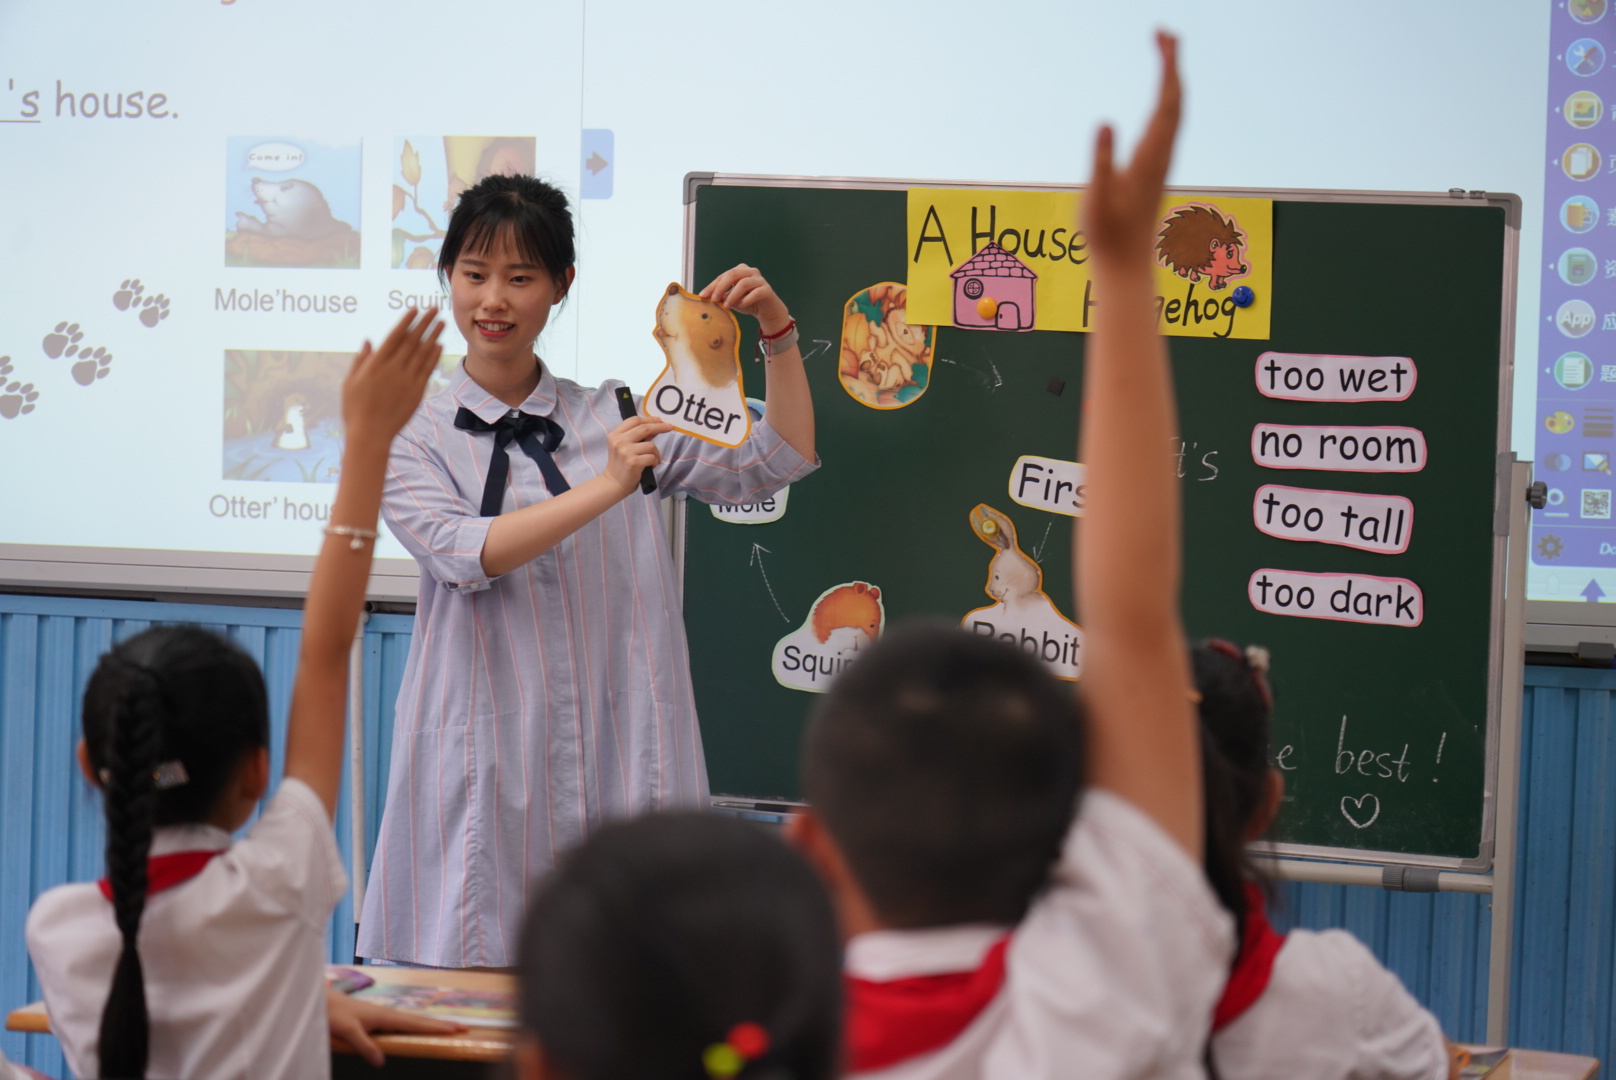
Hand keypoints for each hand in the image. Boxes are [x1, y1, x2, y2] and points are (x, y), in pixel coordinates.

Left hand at [326, 987, 466, 1068]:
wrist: (322, 1001)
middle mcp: (389, 1014)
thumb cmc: (334, 1014)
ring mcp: (384, 1015)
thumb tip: (381, 1063)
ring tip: (448, 1028)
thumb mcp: (347, 1031)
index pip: (416, 1024)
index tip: (456, 1029)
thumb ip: (364, 1045)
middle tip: (463, 1027)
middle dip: (442, 1024)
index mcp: (386, 1016)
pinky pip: (405, 1023)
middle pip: (421, 1020)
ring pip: (414, 1020)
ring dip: (432, 1024)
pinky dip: (418, 1025)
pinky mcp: (379, 1018)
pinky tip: (418, 1028)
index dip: (436, 1028)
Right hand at [343, 308, 444, 446]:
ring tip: (441, 322)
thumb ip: (361, 360)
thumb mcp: (350, 382)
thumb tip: (368, 341)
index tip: (414, 309)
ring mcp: (406, 380)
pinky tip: (439, 345)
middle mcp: (393, 369)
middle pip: (412, 341)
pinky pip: (427, 370)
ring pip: (423, 353)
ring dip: (433, 335)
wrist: (370, 434)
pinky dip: (434, 356)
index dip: (406, 321)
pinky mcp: (416, 392)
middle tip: (434, 308)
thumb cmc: (355, 409)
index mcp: (376, 364)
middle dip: (424, 323)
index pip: (394, 336)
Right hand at [603, 415, 671, 495]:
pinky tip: (650, 466)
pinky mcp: (633, 462)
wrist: (613, 483)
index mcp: (615, 435)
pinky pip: (652, 457)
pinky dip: (655, 461)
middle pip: (644, 428)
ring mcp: (626, 451)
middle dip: (659, 427)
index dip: (648, 419)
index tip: (659, 420)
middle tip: (669, 427)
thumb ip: (637, 437)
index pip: (634, 421)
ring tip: (653, 460)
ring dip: (656, 453)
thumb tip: (655, 426)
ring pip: (651, 445)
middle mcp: (619, 441)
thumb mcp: (625, 447)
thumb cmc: (621, 465)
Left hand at [700, 264, 791, 335]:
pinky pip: (756, 293)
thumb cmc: (747, 303)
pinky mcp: (767, 289)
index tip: (702, 295)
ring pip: (744, 283)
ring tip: (727, 306)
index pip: (723, 276)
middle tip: (714, 299)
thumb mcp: (731, 300)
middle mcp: (750, 272)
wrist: (767, 311)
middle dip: (721, 287)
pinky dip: (746, 300)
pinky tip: (741, 306)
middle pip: (733, 274)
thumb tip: (707, 297)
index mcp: (740, 271)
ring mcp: (760, 280)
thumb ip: (721, 296)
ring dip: (733, 295)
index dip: (712, 286)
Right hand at [1081, 32, 1180, 265]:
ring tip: (1164, 51)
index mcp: (1150, 157)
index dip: (1168, 68)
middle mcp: (1161, 156)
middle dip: (1172, 64)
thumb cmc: (1107, 236)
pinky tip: (1162, 96)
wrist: (1125, 265)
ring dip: (1171, 79)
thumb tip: (1105, 124)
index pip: (1166, 103)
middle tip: (1164, 31)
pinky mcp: (1155, 169)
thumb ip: (1101, 161)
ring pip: (1174, 112)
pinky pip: (1167, 124)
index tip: (1163, 38)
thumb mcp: (1097, 198)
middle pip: (1175, 100)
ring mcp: (1160, 162)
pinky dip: (1167, 100)